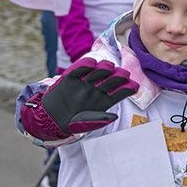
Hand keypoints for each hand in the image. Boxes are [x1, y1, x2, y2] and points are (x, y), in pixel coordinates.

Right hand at [22, 57, 138, 139]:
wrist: (53, 118)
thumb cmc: (74, 122)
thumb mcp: (89, 123)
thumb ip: (102, 119)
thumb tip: (115, 116)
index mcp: (105, 100)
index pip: (121, 92)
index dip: (128, 88)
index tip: (134, 86)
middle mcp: (98, 89)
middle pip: (113, 79)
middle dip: (120, 75)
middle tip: (123, 74)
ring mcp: (86, 82)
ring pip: (99, 71)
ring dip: (106, 67)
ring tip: (109, 68)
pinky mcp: (72, 77)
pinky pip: (80, 68)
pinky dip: (86, 64)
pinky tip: (92, 63)